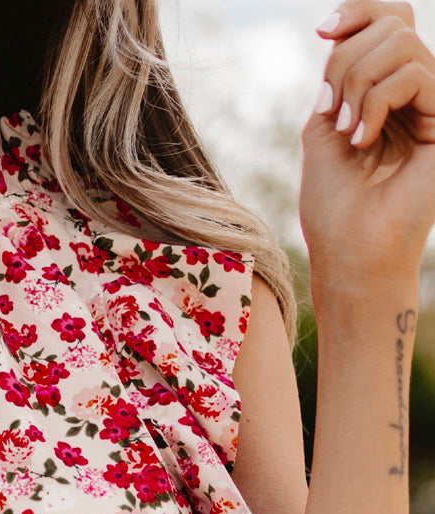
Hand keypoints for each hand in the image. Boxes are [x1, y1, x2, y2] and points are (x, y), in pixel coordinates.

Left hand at [300, 1, 434, 290]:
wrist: (350, 255)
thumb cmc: (334, 207)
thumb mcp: (323, 127)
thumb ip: (336, 77)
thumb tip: (343, 35)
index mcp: (386, 92)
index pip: (387, 20)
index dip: (357, 10)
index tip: (323, 30)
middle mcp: (415, 94)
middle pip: (393, 22)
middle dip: (347, 59)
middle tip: (334, 112)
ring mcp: (434, 107)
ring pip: (401, 41)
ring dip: (358, 81)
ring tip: (348, 130)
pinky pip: (414, 72)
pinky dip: (376, 100)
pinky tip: (364, 139)